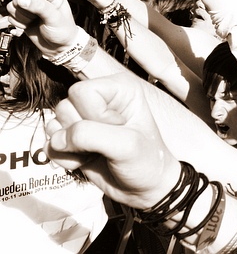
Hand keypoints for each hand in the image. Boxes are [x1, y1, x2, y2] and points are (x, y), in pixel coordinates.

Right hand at [6, 0, 79, 57]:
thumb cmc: (63, 31)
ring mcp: (30, 5)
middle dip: (26, 12)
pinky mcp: (22, 14)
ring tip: (34, 22)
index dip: (33, 4)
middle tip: (38, 19)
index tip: (42, 13)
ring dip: (21, 19)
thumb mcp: (55, 18)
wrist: (59, 47)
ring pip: (12, 7)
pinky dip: (18, 23)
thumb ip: (40, 7)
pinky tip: (29, 25)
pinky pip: (10, 16)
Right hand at [45, 74, 181, 208]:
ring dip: (72, 146)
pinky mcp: (71, 139)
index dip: (94, 114)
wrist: (142, 188)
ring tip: (96, 152)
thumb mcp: (126, 145)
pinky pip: (50, 144)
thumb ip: (91, 136)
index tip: (118, 128)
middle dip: (81, 131)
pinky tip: (85, 161)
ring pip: (55, 124)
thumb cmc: (146, 161)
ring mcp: (83, 119)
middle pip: (65, 106)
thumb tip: (57, 139)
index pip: (82, 92)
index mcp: (119, 89)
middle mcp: (100, 99)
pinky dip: (65, 158)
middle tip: (106, 142)